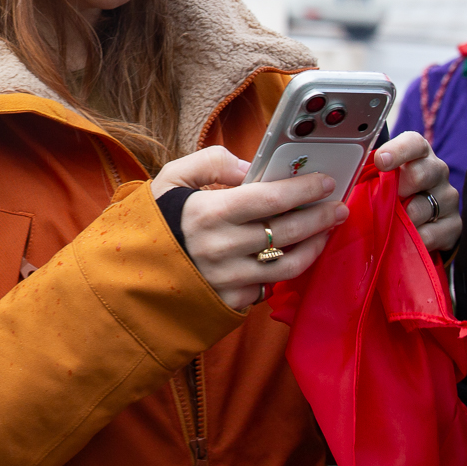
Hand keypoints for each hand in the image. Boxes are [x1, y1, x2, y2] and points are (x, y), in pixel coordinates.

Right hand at [151, 146, 347, 310]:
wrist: (128, 274)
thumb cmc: (155, 221)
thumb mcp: (171, 179)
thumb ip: (211, 162)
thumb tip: (250, 166)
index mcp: (207, 212)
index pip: (269, 199)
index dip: (303, 188)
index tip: (325, 181)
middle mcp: (221, 248)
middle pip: (287, 231)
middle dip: (320, 216)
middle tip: (338, 206)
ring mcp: (227, 280)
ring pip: (288, 264)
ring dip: (314, 245)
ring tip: (325, 230)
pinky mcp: (230, 303)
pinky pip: (270, 287)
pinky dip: (288, 270)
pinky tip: (296, 255)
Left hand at [373, 131, 460, 254]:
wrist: (422, 223)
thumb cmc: (394, 195)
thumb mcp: (380, 180)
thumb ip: (369, 175)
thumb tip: (343, 179)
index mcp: (418, 154)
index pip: (413, 144)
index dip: (397, 151)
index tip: (381, 161)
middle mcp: (437, 171)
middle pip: (420, 174)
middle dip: (398, 189)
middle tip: (384, 200)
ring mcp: (447, 198)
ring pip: (422, 207)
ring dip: (401, 218)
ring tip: (391, 222)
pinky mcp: (454, 225)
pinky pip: (430, 234)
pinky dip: (413, 238)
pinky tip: (405, 238)